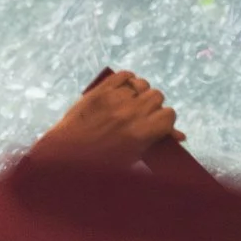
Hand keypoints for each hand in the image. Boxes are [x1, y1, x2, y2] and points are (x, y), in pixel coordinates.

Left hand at [31, 70, 181, 167]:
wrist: (60, 158)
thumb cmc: (97, 164)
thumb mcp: (130, 158)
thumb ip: (154, 144)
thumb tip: (180, 136)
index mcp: (141, 133)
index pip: (169, 115)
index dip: (164, 120)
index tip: (157, 124)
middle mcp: (130, 114)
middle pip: (157, 97)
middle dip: (151, 106)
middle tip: (140, 115)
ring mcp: (114, 101)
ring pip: (141, 84)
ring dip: (138, 92)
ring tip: (130, 102)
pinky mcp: (98, 92)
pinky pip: (123, 76)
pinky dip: (126, 80)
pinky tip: (124, 89)